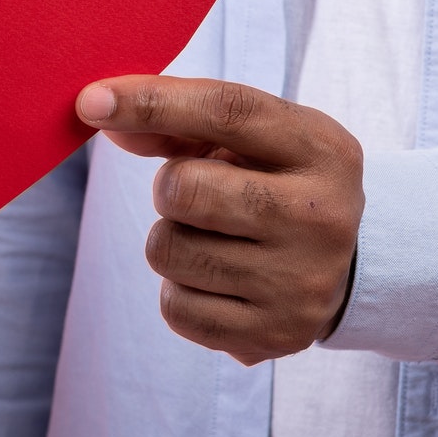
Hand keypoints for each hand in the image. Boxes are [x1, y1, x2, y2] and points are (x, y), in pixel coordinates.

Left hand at [76, 76, 362, 365]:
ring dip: (172, 241)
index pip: (226, 110)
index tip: (91, 101)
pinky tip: (218, 281)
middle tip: (195, 195)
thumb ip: (178, 122)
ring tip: (215, 240)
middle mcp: (321, 216)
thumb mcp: (251, 140)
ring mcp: (301, 282)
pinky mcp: (275, 335)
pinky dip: (180, 291)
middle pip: (183, 189)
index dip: (151, 101)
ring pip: (168, 251)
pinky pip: (175, 308)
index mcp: (321, 150)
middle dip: (168, 188)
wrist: (346, 268)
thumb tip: (103, 113)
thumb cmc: (274, 184)